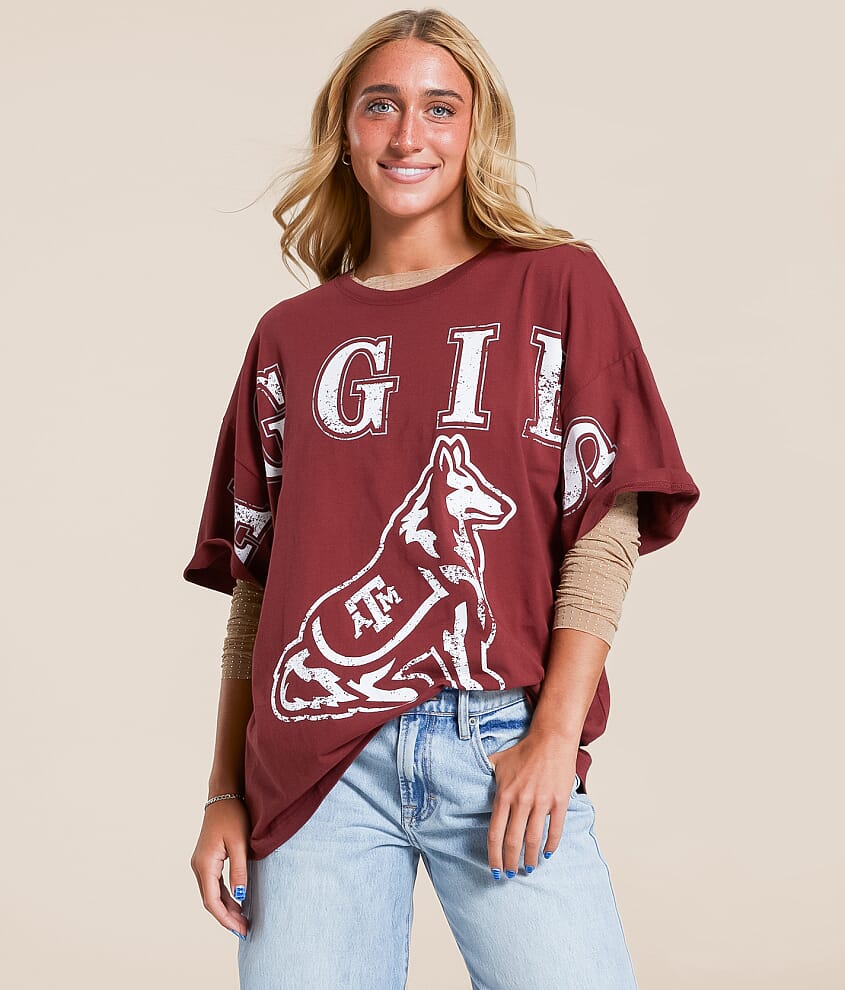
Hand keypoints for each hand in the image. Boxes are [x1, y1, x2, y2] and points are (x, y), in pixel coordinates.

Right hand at [190, 798, 250, 937]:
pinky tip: (237, 903)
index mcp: (204, 864)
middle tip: (244, 930)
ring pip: (212, 894)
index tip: (240, 930)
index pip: (212, 901)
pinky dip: (225, 896)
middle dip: (227, 917)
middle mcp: (198, 866)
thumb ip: (239, 871)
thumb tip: (240, 899)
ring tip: (243, 921)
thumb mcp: (240, 843)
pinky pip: (214, 884)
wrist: (224, 795)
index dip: (225, 918)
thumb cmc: (233, 815)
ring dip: (226, 908)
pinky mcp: (206, 860)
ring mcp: (201, 863)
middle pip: (211, 901)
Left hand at [486, 731, 578, 877]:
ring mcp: (541, 802)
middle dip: (510, 862)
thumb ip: (486, 775)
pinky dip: (550, 846)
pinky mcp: (559, 801)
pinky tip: (546, 854)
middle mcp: (521, 801)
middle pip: (512, 842)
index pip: (495, 833)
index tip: (494, 870)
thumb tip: (470, 781)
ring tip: (528, 868)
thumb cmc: (524, 750)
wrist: (551, 739)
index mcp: (504, 795)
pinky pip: (555, 830)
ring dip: (530, 859)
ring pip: (533, 840)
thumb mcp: (498, 762)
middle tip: (510, 874)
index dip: (493, 856)